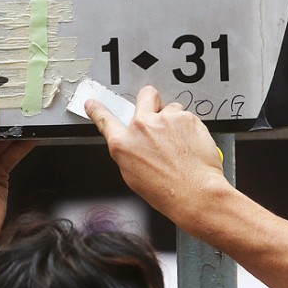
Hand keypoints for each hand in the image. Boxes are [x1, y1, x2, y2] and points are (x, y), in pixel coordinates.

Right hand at [85, 86, 223, 223]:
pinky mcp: (187, 118)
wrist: (194, 192)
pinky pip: (188, 117)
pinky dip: (189, 128)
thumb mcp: (132, 175)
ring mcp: (165, 119)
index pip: (105, 120)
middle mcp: (142, 126)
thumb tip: (134, 144)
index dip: (97, 110)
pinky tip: (189, 145)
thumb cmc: (166, 190)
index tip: (93, 104)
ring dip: (173, 120)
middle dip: (150, 101)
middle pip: (145, 95)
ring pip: (171, 108)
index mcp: (123, 143)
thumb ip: (130, 151)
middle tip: (157, 115)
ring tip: (179, 142)